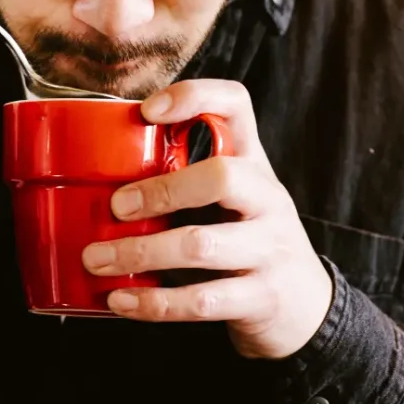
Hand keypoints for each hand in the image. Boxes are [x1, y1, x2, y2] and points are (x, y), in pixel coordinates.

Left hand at [81, 80, 333, 359]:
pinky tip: (121, 301)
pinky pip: (202, 302)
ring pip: (202, 245)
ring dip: (141, 252)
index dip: (194, 96)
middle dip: (161, 190)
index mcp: (253, 163)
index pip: (236, 105)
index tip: (146, 111)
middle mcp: (268, 199)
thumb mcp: (232, 199)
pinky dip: (154, 303)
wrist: (306, 307)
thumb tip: (101, 173)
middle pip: (223, 176)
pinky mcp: (262, 298)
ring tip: (97, 260)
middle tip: (115, 207)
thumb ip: (185, 179)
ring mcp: (270, 249)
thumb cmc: (248, 240)